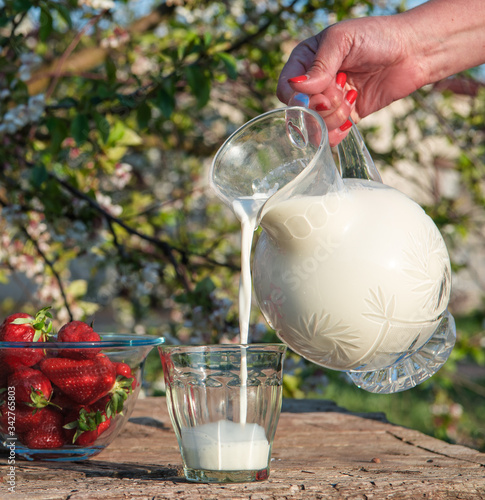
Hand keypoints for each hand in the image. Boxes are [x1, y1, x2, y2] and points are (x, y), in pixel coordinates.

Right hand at [277, 15, 423, 144]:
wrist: (413, 52)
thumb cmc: (378, 36)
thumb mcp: (342, 40)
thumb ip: (318, 65)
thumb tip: (298, 89)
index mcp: (306, 60)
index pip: (286, 88)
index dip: (298, 97)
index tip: (320, 95)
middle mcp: (314, 83)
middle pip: (301, 110)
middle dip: (322, 105)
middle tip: (343, 89)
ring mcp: (329, 102)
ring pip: (315, 126)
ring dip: (333, 118)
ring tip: (353, 98)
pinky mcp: (345, 117)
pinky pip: (330, 136)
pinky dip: (337, 134)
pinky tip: (350, 119)